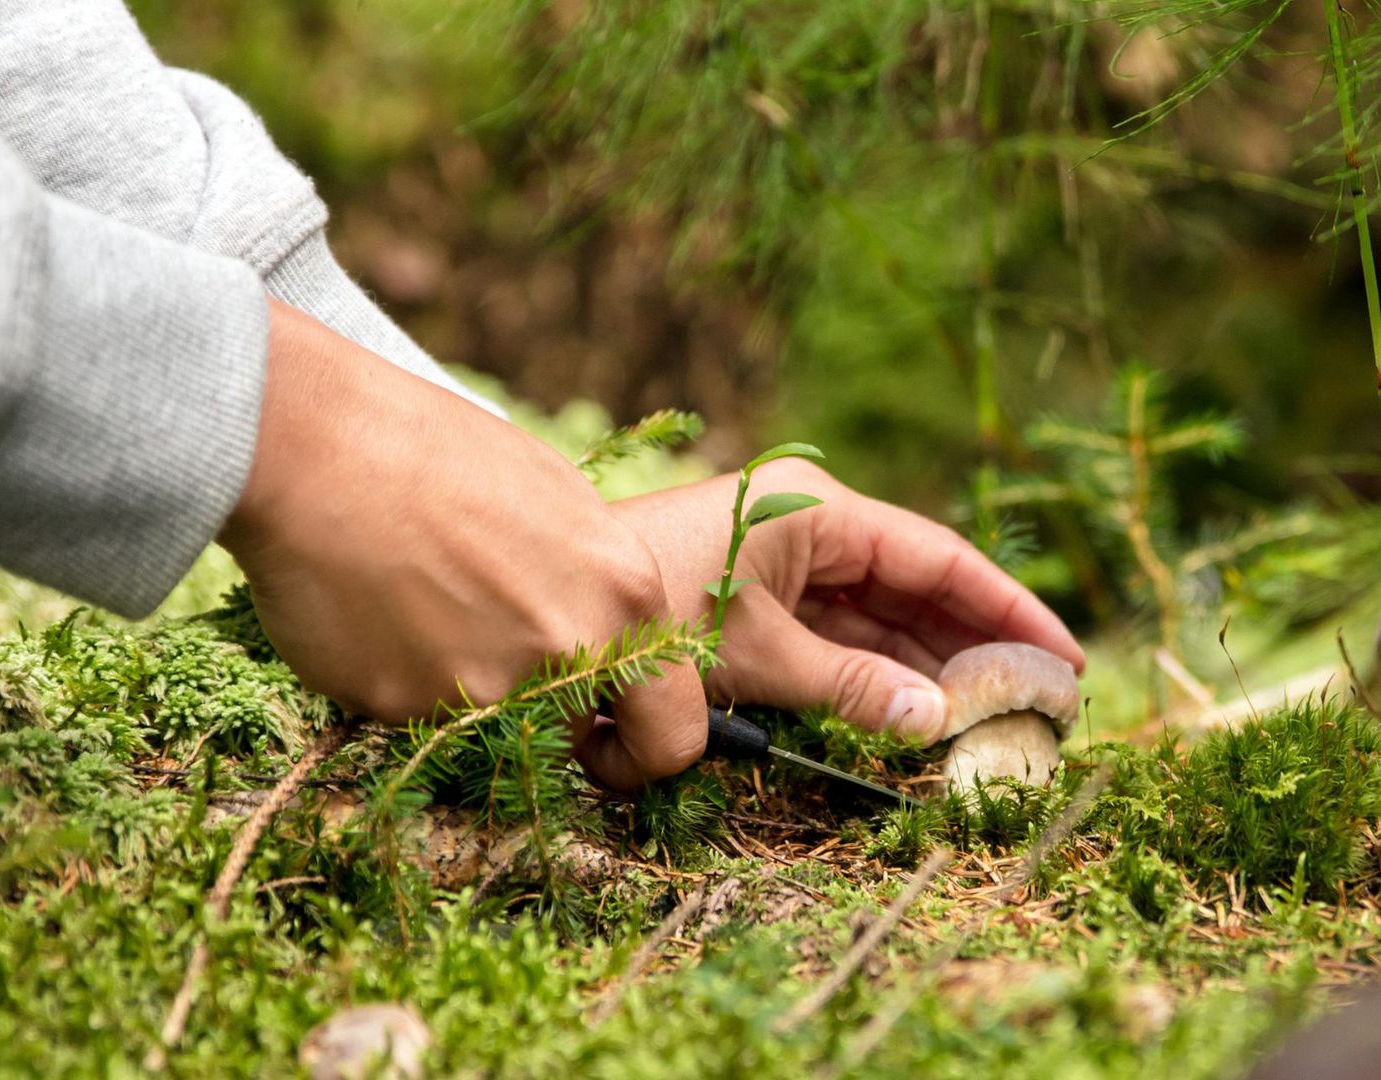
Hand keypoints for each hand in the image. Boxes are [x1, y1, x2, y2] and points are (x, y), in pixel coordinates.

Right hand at [218, 300, 705, 789]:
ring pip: (491, 727)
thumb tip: (600, 636)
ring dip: (461, 686)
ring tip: (416, 601)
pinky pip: (416, 714)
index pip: (675, 732)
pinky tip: (372, 609)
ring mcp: (489, 687)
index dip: (642, 746)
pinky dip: (396, 677)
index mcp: (626, 594)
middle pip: (576, 733)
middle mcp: (571, 651)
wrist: (319, 445)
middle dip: (545, 716)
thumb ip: (591, 585)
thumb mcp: (557, 503)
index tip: (607, 738)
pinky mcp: (409, 708)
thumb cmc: (437, 450)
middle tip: (491, 652)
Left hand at [613, 459, 1084, 743]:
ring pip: (875, 621)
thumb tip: (939, 719)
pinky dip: (869, 676)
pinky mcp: (757, 600)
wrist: (558, 603)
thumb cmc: (653, 608)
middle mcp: (810, 529)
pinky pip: (833, 640)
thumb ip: (852, 687)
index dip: (1004, 608)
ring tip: (987, 718)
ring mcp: (783, 565)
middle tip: (1034, 702)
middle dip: (970, 646)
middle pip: (914, 591)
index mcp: (819, 511)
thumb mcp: (760, 652)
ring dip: (922, 668)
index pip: (937, 558)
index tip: (1062, 655)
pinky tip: (913, 714)